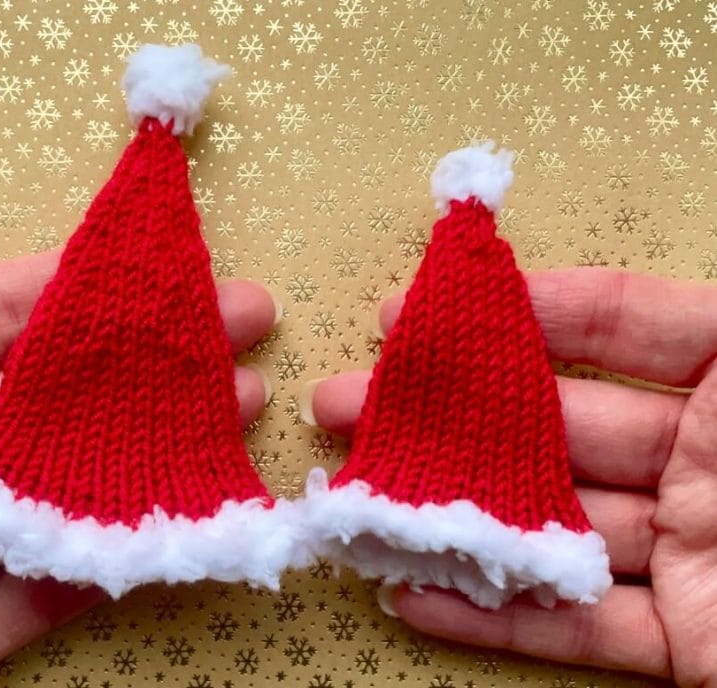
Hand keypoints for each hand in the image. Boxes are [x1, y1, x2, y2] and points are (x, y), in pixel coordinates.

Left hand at [0, 250, 277, 687]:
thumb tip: (10, 279)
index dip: (80, 282)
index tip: (162, 265)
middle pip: (48, 392)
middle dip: (147, 354)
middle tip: (239, 322)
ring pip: (66, 482)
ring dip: (157, 444)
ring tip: (241, 402)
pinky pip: (52, 583)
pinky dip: (122, 552)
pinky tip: (190, 513)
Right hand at [303, 268, 716, 685]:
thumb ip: (671, 318)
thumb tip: (546, 284)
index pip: (615, 330)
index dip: (515, 313)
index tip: (414, 313)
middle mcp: (702, 467)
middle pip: (552, 431)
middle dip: (444, 413)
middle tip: (344, 402)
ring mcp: (691, 558)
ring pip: (547, 530)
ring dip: (450, 516)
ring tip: (357, 497)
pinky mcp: (686, 646)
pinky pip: (578, 628)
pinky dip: (495, 617)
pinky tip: (414, 596)